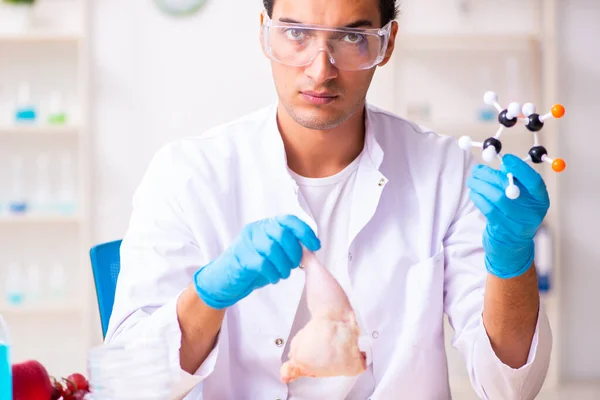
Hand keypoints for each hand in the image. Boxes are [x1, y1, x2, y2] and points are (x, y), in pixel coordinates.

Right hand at [194, 215, 320, 308]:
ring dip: (284, 266)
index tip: (315, 246)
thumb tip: (310, 248)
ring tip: (283, 274)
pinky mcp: (240, 258)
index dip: (305, 232)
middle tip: (295, 266)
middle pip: (282, 234)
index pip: (289, 220)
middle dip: (294, 252)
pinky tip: (273, 278)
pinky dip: (273, 274)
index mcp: (265, 225)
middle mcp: (256, 230)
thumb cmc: (252, 266)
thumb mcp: (272, 252)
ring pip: (272, 249)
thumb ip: (288, 247)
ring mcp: (246, 243)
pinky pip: (263, 264)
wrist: (224, 280)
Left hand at [467, 154, 549, 278]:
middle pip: (510, 189)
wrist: (511, 244)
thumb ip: (515, 181)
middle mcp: (532, 213)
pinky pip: (488, 209)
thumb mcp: (521, 198)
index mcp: (540, 201)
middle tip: (477, 169)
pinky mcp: (502, 230)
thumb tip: (503, 164)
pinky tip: (474, 192)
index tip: (505, 158)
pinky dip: (478, 198)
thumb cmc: (515, 214)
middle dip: (491, 176)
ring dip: (480, 185)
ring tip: (472, 179)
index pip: (534, 182)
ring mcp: (518, 224)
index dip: (520, 169)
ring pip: (497, 198)